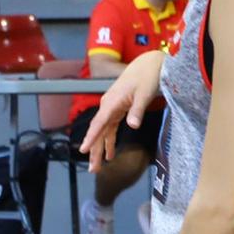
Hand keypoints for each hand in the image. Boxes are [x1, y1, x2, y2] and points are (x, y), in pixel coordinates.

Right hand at [83, 51, 163, 171]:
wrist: (149, 63)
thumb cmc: (148, 76)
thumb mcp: (145, 93)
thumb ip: (137, 110)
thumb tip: (132, 126)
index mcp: (111, 102)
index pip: (98, 123)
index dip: (91, 138)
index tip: (84, 150)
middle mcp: (107, 105)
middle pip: (98, 131)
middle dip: (94, 151)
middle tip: (94, 170)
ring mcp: (111, 107)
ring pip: (103, 132)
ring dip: (100, 149)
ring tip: (98, 167)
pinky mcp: (117, 109)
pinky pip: (110, 128)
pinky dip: (109, 140)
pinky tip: (110, 154)